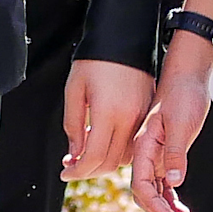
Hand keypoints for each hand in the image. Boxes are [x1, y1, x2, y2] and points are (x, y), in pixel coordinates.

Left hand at [64, 58, 155, 177]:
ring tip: (85, 153)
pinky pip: (134, 143)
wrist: (122, 38)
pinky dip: (118, 151)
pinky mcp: (147, 113)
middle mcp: (129, 119)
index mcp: (108, 113)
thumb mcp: (74, 91)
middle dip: (89, 170)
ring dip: (104, 162)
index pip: (95, 157)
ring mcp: (141, 117)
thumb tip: (75, 155)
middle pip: (111, 162)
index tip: (65, 173)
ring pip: (125, 156)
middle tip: (72, 167)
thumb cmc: (93, 61)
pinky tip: (102, 141)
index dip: (78, 171)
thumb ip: (73, 126)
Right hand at [130, 37, 212, 211]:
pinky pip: (165, 183)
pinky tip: (183, 211)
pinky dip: (172, 198)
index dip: (153, 204)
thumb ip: (175, 152)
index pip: (141, 184)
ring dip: (166, 209)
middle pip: (145, 192)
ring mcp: (155, 157)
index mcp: (144, 147)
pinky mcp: (166, 155)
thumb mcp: (181, 123)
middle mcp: (145, 155)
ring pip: (155, 191)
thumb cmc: (182, 96)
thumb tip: (173, 181)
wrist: (186, 79)